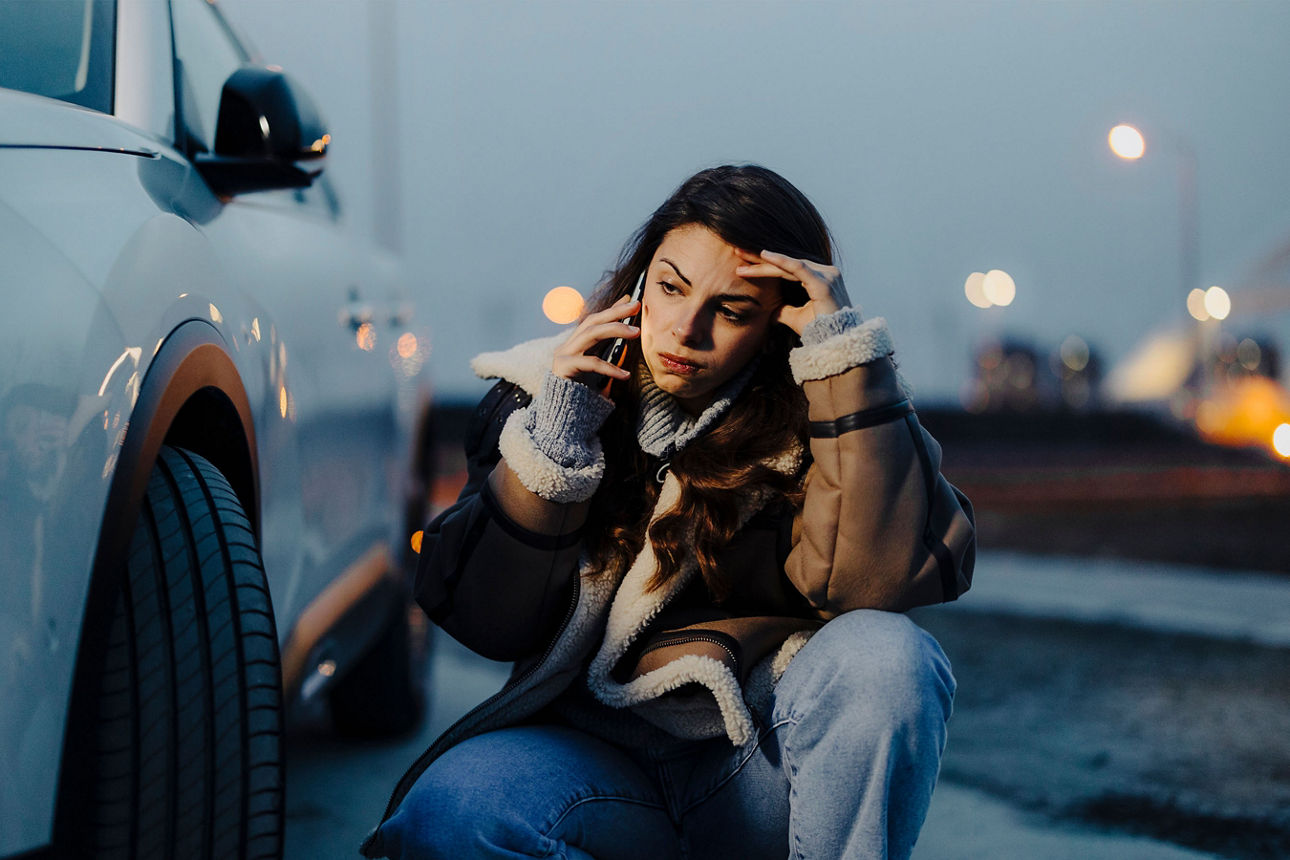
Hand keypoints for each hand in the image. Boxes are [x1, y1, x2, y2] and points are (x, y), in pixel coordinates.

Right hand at [551, 294, 640, 388]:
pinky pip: (590, 363)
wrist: (561, 419)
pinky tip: (625, 375)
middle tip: (637, 306)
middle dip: (616, 312)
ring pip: (591, 334)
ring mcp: (563, 356)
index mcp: (575, 345)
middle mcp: (567, 346)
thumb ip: (609, 354)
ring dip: (615, 329)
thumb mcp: (599, 371)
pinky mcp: (563, 369)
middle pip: (593, 321)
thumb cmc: (583, 396)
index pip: (595, 320)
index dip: (613, 309)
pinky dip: (610, 368)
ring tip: (636, 333)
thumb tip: (628, 336)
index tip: (632, 299)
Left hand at [735, 250, 851, 334]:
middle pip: (787, 263)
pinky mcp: (824, 283)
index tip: (743, 263)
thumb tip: (770, 312)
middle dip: (761, 259)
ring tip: (742, 257)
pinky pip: (799, 268)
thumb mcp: (796, 318)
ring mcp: (827, 275)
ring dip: (764, 262)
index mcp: (820, 278)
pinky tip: (765, 255)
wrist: (834, 344)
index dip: (765, 265)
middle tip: (737, 252)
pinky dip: (781, 261)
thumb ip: (783, 311)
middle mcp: (825, 272)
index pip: (788, 268)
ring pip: (789, 264)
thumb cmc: (819, 331)